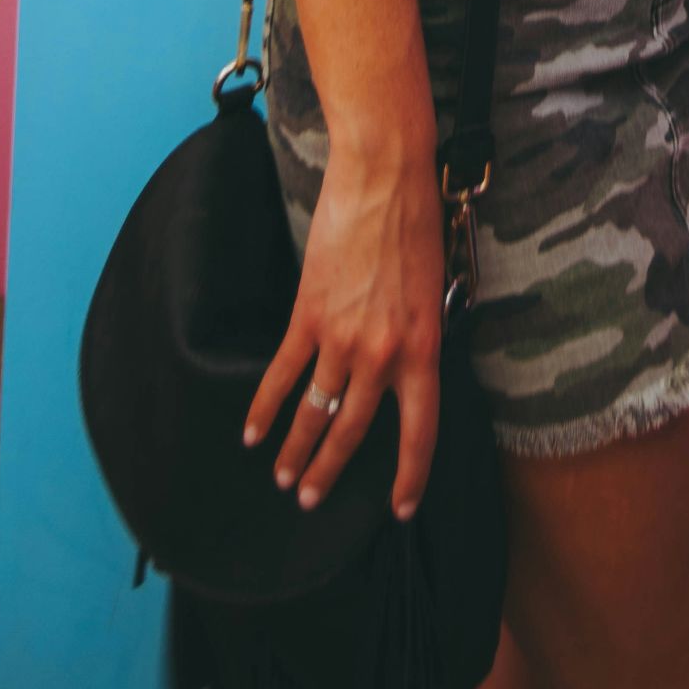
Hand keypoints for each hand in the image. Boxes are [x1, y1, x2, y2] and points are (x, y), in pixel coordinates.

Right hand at [243, 146, 446, 520]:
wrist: (386, 181)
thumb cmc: (418, 228)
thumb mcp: (436, 293)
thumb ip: (418, 337)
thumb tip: (400, 369)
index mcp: (425, 350)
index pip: (421, 432)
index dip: (410, 476)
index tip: (399, 508)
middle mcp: (385, 354)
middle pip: (356, 430)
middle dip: (331, 470)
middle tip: (313, 500)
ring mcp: (344, 338)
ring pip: (316, 410)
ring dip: (296, 449)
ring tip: (285, 479)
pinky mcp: (309, 316)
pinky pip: (283, 372)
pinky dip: (265, 406)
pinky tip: (253, 433)